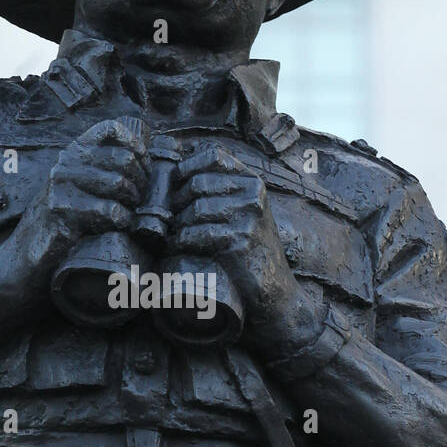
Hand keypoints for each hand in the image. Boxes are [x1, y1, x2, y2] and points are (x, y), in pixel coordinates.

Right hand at [9, 116, 149, 299]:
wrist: (23, 256)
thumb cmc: (56, 222)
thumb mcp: (74, 185)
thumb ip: (99, 168)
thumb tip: (143, 159)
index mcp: (71, 153)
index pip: (111, 129)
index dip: (136, 145)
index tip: (143, 167)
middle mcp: (65, 164)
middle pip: (123, 158)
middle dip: (140, 181)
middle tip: (136, 198)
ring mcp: (62, 187)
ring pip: (119, 183)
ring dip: (131, 202)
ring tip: (125, 213)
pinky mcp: (64, 212)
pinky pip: (110, 210)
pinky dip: (121, 221)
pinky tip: (115, 226)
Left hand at [169, 141, 304, 344]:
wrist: (275, 291)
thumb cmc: (251, 251)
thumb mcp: (243, 213)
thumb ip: (220, 191)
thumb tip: (176, 170)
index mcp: (252, 182)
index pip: (212, 156)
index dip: (186, 169)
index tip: (176, 187)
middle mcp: (253, 194)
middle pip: (197, 184)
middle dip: (177, 203)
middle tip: (171, 220)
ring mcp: (249, 217)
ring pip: (195, 210)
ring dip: (178, 226)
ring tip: (175, 237)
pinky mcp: (240, 241)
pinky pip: (198, 234)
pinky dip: (183, 243)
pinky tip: (181, 248)